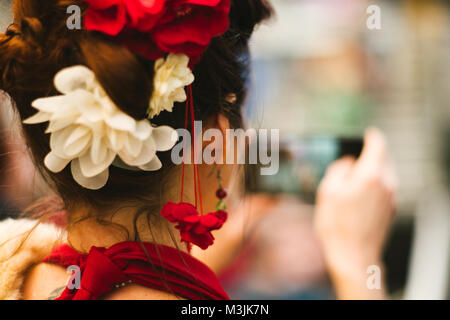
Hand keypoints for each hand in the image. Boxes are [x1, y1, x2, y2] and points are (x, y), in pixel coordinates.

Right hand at [314, 128, 396, 298]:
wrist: (353, 256)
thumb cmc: (337, 224)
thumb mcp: (328, 191)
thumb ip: (339, 169)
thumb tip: (348, 162)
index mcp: (371, 174)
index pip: (378, 145)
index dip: (372, 137)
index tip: (367, 133)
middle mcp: (386, 183)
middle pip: (384, 158)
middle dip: (372, 153)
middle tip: (357, 153)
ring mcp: (391, 197)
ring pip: (385, 173)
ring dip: (373, 169)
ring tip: (355, 175)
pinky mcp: (391, 209)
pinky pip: (385, 187)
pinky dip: (375, 183)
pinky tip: (360, 192)